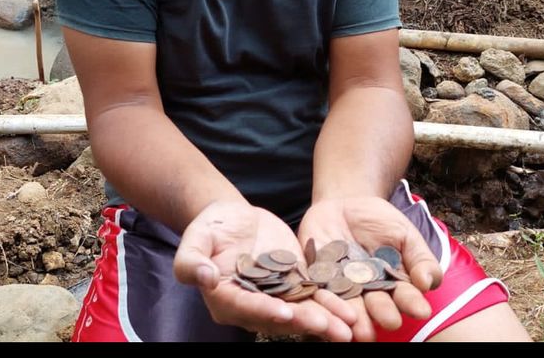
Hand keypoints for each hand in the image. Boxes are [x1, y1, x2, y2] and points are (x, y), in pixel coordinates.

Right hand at [172, 200, 357, 340]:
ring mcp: (276, 297)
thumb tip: (203, 276)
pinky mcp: (295, 285)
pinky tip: (352, 310)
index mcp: (224, 298)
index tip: (284, 312)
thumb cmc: (210, 228)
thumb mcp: (194, 239)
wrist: (234, 217)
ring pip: (302, 311)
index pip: (246, 307)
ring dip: (325, 320)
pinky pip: (314, 297)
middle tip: (328, 327)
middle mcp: (252, 305)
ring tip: (347, 327)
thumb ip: (191, 261)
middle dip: (304, 322)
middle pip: (279, 316)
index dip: (264, 311)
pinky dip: (332, 303)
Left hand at [297, 196, 443, 341]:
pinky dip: (323, 301)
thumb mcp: (403, 233)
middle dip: (382, 313)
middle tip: (390, 321)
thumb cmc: (379, 221)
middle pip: (376, 306)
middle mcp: (368, 292)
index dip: (411, 303)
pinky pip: (319, 290)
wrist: (343, 204)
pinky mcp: (315, 278)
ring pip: (347, 305)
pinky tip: (329, 310)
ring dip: (353, 318)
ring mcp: (341, 287)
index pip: (404, 296)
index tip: (421, 310)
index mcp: (393, 284)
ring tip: (360, 331)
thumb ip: (419, 257)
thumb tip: (428, 283)